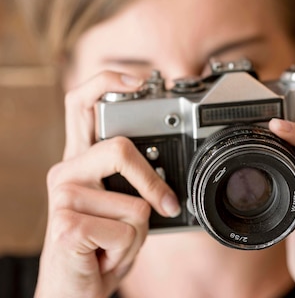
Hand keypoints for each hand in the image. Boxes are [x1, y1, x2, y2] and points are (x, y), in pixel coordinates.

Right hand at [36, 72, 180, 297]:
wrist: (75, 290)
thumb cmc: (102, 246)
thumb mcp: (123, 206)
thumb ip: (135, 181)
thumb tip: (169, 175)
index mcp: (81, 160)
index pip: (81, 104)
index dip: (107, 81)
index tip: (138, 79)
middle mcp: (66, 171)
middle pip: (120, 148)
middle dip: (152, 183)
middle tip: (164, 206)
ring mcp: (63, 196)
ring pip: (135, 202)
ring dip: (138, 233)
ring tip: (114, 242)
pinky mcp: (65, 224)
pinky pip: (127, 229)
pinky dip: (128, 250)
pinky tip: (104, 255)